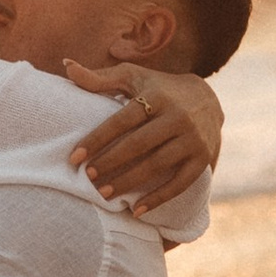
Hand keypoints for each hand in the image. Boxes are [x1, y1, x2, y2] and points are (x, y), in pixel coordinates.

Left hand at [64, 62, 222, 211]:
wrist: (208, 98)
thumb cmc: (158, 88)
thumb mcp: (133, 77)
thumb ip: (100, 77)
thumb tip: (66, 67)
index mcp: (157, 96)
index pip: (122, 120)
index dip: (98, 139)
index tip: (75, 157)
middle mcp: (178, 116)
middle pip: (139, 144)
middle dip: (111, 162)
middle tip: (88, 178)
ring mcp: (193, 139)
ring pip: (157, 164)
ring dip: (130, 182)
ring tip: (104, 194)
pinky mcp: (203, 158)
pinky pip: (180, 182)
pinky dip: (158, 198)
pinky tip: (136, 210)